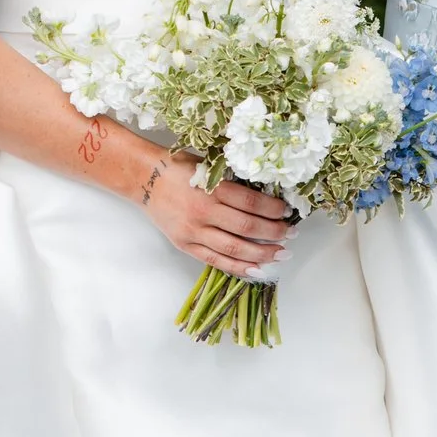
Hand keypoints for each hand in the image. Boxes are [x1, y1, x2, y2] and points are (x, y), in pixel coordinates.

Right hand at [138, 153, 293, 277]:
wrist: (144, 178)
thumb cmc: (179, 168)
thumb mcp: (208, 167)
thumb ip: (233, 182)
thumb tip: (267, 195)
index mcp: (212, 188)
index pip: (252, 202)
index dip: (274, 209)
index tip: (288, 212)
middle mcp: (204, 212)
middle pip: (247, 227)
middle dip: (274, 232)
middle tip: (291, 234)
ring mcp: (194, 232)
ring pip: (234, 249)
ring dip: (262, 253)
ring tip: (281, 253)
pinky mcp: (186, 245)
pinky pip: (216, 261)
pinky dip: (238, 268)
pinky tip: (257, 269)